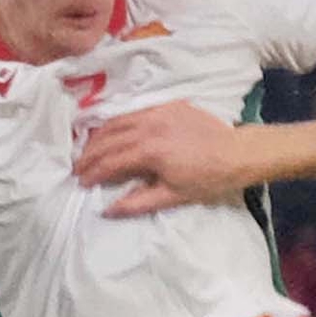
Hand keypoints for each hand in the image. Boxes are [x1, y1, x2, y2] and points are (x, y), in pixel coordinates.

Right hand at [74, 101, 258, 216]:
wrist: (238, 153)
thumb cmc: (207, 179)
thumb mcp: (173, 196)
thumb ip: (137, 202)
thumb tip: (107, 210)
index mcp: (148, 150)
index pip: (110, 161)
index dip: (92, 173)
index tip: (81, 183)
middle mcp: (148, 126)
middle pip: (108, 139)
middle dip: (89, 154)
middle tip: (77, 167)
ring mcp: (158, 112)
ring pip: (118, 121)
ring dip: (99, 136)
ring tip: (89, 150)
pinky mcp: (168, 106)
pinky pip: (135, 112)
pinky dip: (119, 123)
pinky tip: (113, 132)